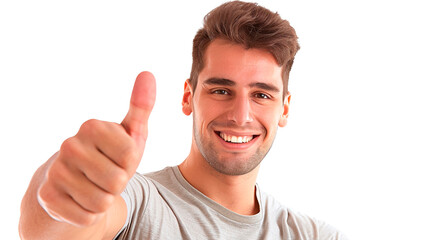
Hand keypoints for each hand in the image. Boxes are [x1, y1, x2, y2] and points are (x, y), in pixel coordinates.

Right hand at [37, 72, 155, 226]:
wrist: (74, 181)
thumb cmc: (110, 155)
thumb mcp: (130, 133)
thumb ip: (141, 106)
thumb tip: (148, 74)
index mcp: (92, 127)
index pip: (130, 155)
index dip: (129, 162)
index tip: (118, 157)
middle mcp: (70, 145)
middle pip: (117, 180)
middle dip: (118, 184)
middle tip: (106, 175)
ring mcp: (55, 171)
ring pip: (102, 202)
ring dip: (104, 199)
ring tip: (94, 186)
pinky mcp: (47, 197)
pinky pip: (87, 216)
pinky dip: (90, 213)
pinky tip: (80, 199)